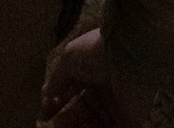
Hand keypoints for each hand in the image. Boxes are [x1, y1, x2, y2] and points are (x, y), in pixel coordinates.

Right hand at [39, 29, 156, 127]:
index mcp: (92, 72)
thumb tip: (46, 94)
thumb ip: (57, 79)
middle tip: (55, 124)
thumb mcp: (68, 59)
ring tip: (62, 127)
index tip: (45, 115)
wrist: (129, 57)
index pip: (72, 92)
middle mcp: (104, 89)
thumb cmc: (96, 53)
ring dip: (76, 127)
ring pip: (93, 123)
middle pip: (82, 110)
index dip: (57, 104)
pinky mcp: (128, 120)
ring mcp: (117, 106)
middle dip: (66, 118)